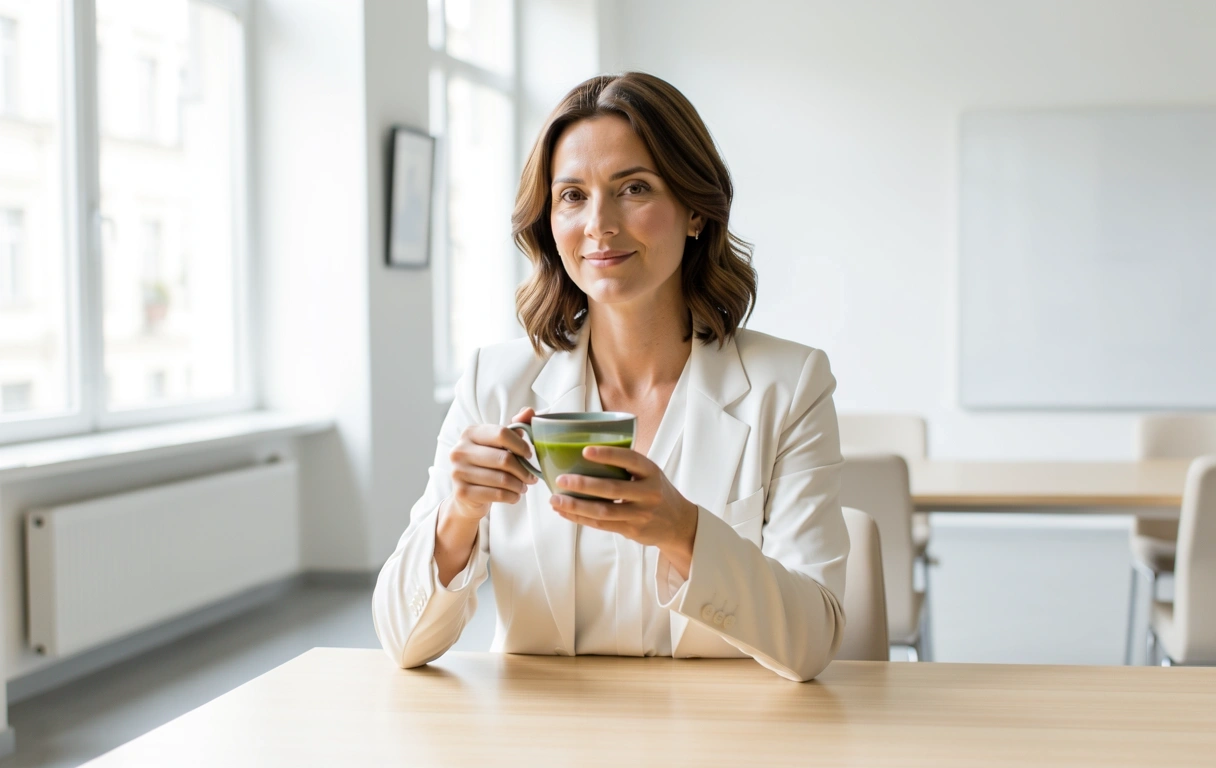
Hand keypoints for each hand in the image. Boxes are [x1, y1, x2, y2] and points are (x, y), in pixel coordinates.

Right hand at [447, 407, 538, 519]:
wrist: (467, 496)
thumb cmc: (487, 465)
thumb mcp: (500, 444)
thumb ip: (515, 427)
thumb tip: (529, 411)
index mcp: (470, 433)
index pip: (502, 433)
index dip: (521, 445)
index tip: (530, 455)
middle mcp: (459, 450)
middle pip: (504, 459)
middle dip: (524, 470)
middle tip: (532, 477)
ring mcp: (458, 472)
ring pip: (502, 479)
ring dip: (519, 485)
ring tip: (524, 487)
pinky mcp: (462, 492)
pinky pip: (496, 494)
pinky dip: (512, 496)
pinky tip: (515, 496)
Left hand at [550, 446, 698, 578]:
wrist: (678, 523)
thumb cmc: (656, 492)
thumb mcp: (650, 474)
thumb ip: (627, 465)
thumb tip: (586, 452)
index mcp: (651, 472)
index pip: (630, 459)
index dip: (608, 455)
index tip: (585, 451)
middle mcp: (648, 492)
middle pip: (613, 489)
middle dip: (584, 485)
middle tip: (561, 480)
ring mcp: (641, 514)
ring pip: (604, 511)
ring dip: (576, 506)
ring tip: (555, 500)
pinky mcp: (632, 530)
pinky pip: (602, 525)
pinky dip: (581, 518)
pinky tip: (566, 512)